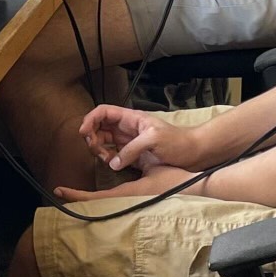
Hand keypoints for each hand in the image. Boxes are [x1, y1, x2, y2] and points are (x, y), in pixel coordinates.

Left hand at [54, 165, 202, 203]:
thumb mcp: (149, 169)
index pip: (93, 199)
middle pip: (93, 201)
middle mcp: (123, 200)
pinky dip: (100, 191)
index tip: (58, 191)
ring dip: (88, 191)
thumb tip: (113, 161)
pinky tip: (99, 187)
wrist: (189, 189)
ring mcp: (128, 200)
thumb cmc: (171, 181)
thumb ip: (130, 159)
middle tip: (61, 188)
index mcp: (124, 195)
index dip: (75, 195)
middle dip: (77, 195)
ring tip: (77, 184)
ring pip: (101, 198)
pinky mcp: (133, 197)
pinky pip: (111, 195)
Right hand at [77, 104, 204, 171]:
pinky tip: (113, 164)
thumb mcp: (154, 140)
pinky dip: (107, 159)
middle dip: (92, 137)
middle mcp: (127, 128)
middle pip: (99, 126)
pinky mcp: (131, 155)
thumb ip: (132, 149)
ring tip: (107, 159)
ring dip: (99, 149)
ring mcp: (128, 141)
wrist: (192, 153)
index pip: (104, 112)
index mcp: (131, 118)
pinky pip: (112, 155)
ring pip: (103, 141)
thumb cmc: (176, 141)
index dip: (90, 119)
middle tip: (96, 150)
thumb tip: (112, 162)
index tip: (83, 133)